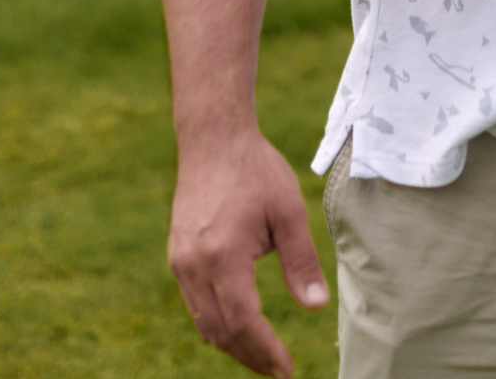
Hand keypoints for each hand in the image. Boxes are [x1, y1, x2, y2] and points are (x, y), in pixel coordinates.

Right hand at [168, 127, 329, 377]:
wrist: (213, 139)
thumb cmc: (256, 170)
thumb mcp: (289, 212)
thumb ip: (302, 262)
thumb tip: (317, 306)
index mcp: (223, 256)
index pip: (243, 321)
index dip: (265, 351)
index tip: (287, 369)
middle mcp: (194, 265)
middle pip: (220, 331)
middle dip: (250, 357)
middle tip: (278, 370)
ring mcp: (181, 262)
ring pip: (204, 322)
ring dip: (233, 344)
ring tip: (263, 356)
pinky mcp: (178, 255)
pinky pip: (195, 303)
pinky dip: (217, 323)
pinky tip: (240, 326)